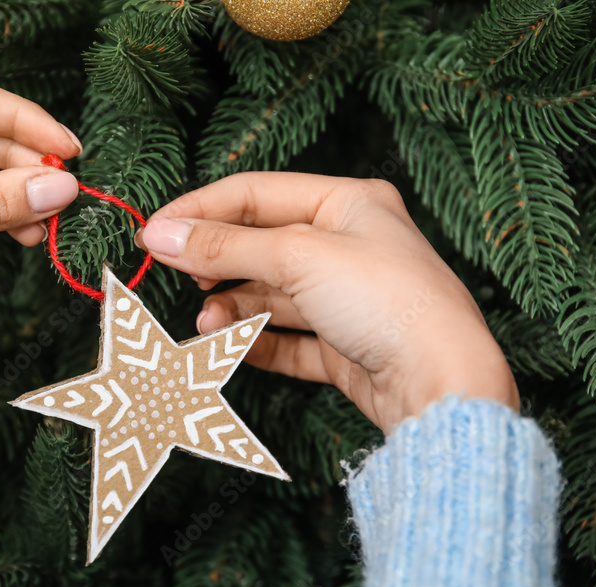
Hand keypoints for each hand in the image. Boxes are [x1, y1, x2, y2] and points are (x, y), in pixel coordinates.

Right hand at [135, 173, 518, 432]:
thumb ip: (226, 246)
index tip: (152, 232)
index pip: (256, 194)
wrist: (442, 383)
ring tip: (206, 321)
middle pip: (261, 244)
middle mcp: (349, 247)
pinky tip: (229, 344)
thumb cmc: (390, 302)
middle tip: (172, 273)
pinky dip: (256, 340)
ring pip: (271, 295)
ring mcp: (347, 299)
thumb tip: (162, 233)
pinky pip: (287, 338)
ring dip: (233, 306)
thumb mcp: (300, 257)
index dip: (200, 210)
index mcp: (348, 204)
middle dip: (216, 261)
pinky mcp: (345, 346)